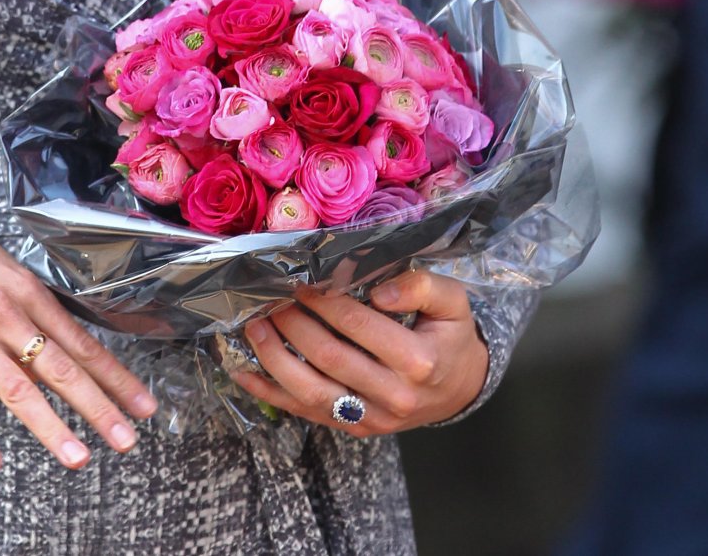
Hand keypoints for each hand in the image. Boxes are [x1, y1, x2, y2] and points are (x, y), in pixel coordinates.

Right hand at [0, 170, 156, 471]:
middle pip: (60, 366)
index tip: (144, 405)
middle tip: (127, 441)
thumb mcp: (0, 270)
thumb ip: (25, 313)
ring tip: (77, 458)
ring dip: (50, 426)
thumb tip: (49, 356)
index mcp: (27, 291)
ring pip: (17, 385)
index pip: (81, 342)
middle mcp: (5, 311)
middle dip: (98, 407)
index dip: (115, 377)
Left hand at [233, 268, 488, 434]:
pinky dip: (272, 393)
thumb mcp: (452, 302)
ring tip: (254, 327)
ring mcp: (373, 417)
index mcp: (418, 360)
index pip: (359, 326)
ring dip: (275, 358)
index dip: (324, 301)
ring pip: (313, 392)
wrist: (461, 387)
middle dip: (293, 324)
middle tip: (271, 298)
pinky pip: (308, 413)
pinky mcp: (356, 427)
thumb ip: (420, 287)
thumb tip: (379, 290)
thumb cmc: (450, 336)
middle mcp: (394, 395)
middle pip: (330, 358)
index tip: (301, 279)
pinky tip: (245, 373)